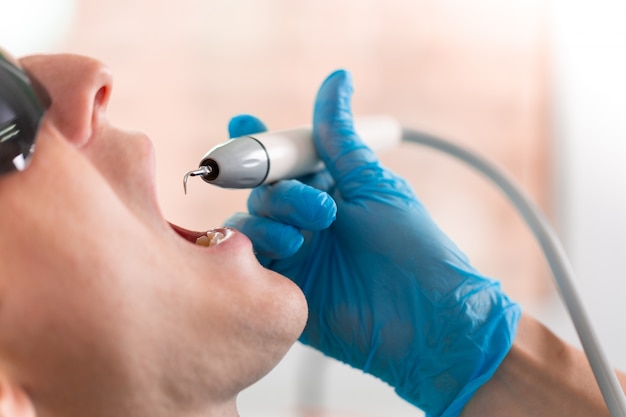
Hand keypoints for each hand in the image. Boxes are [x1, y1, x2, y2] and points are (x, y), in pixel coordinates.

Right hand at [225, 70, 520, 416]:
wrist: (426, 318)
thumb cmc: (411, 248)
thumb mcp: (373, 184)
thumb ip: (339, 138)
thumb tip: (336, 79)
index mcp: (330, 188)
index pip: (285, 158)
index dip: (262, 141)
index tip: (244, 123)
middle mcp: (306, 218)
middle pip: (263, 187)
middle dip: (276, 185)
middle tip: (314, 202)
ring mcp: (293, 254)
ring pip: (250, 221)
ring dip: (271, 217)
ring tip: (305, 233)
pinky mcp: (282, 288)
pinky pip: (248, 262)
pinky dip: (255, 250)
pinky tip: (287, 250)